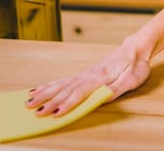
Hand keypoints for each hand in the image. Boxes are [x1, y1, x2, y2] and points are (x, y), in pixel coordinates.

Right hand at [26, 38, 150, 116]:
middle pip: (65, 90)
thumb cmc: (135, 65)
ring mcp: (84, 74)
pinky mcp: (83, 74)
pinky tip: (37, 89)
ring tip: (28, 101)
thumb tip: (102, 98)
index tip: (54, 114)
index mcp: (100, 77)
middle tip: (34, 112)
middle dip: (49, 102)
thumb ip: (116, 89)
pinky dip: (49, 85)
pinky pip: (62, 80)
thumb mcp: (132, 79)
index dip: (67, 104)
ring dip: (44, 94)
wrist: (135, 50)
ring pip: (60, 84)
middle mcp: (88, 75)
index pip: (80, 93)